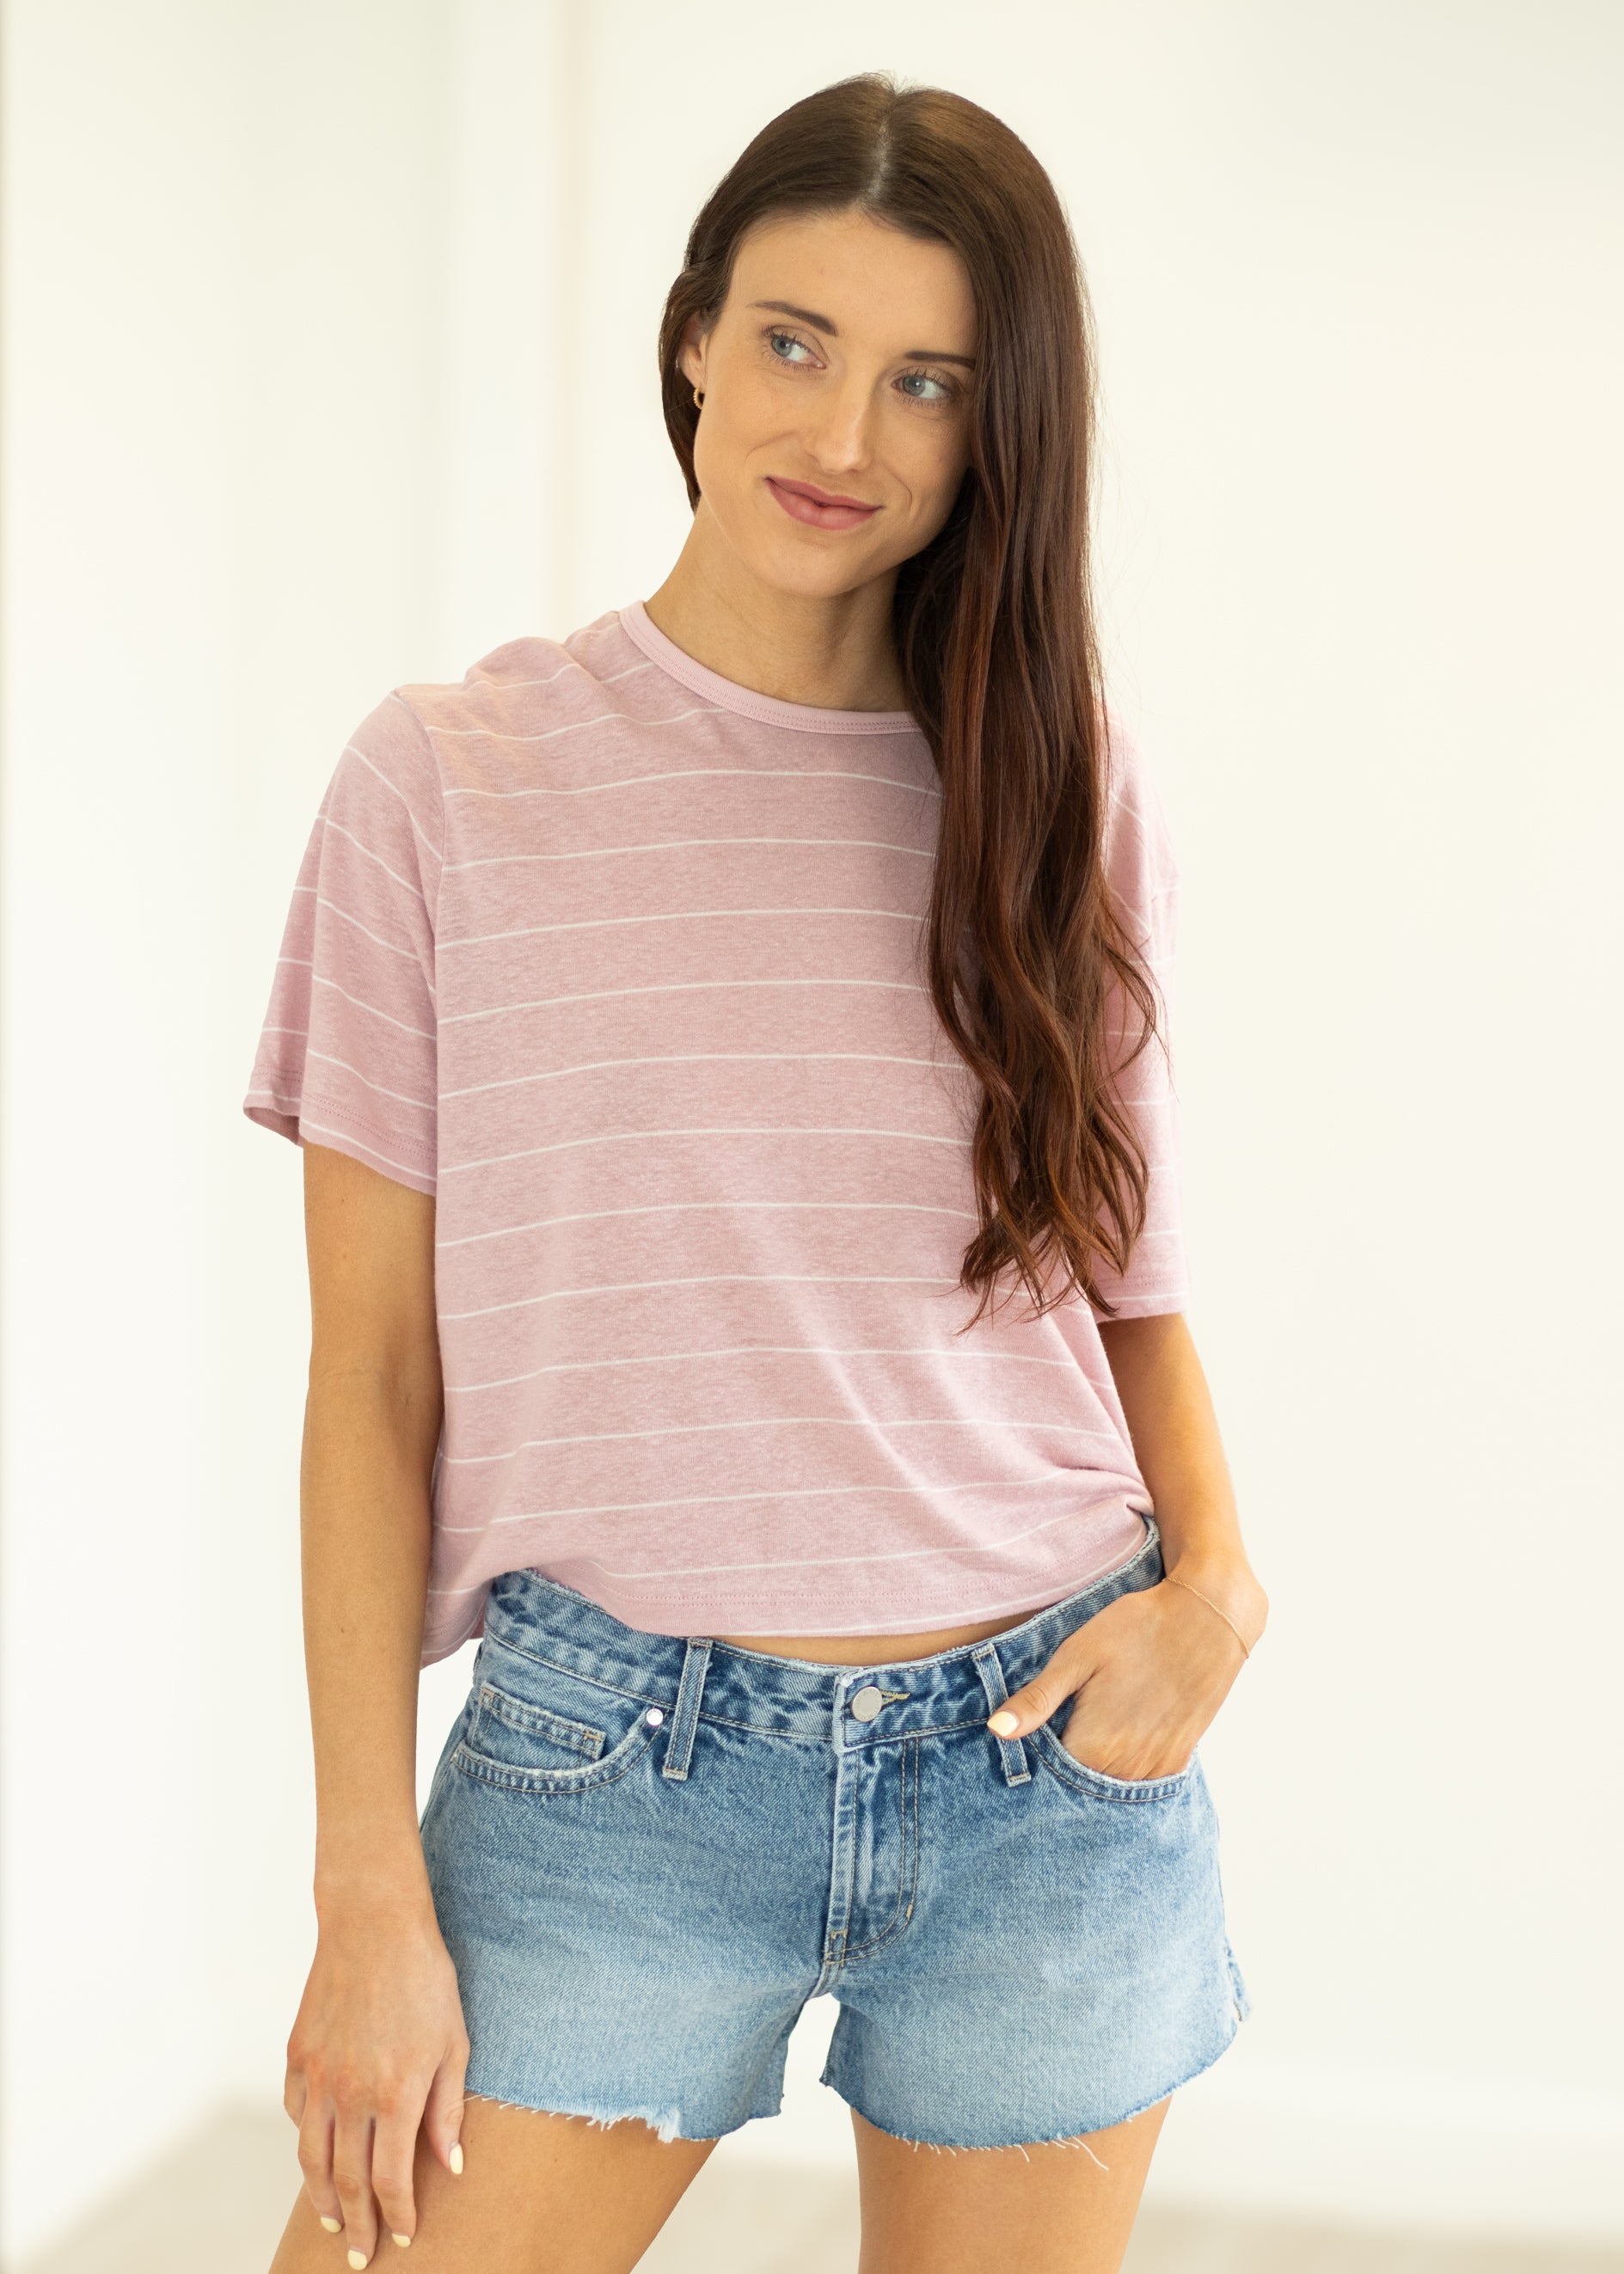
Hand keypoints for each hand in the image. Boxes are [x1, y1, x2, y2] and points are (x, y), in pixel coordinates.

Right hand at [284, 1891, 467, 2264]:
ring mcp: (318, 2077)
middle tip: (358, 2255)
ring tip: (332, 2220)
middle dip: (355, 2225)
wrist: (373, 1924)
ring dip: (321, 2197)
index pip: (390, 2180)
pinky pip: (296, 2114)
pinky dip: (305, 2141)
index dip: (396, 2215)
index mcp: (394, 2094)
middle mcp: (350, 2095)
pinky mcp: (297, 2056)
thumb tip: (450, 2164)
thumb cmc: (424, 1977)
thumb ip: (448, 2109)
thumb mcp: (455, 2042)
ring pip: (310, 2158)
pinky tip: (316, 2152)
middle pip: (346, 2181)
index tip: (402, 2236)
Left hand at [986, 1566, 1263, 1781]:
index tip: (1026, 1744)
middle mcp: (1126, 1769)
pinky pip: (1140, 1781)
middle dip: (1061, 1773)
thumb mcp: (1077, 1656)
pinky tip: (1114, 1740)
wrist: (1207, 1618)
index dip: (1032, 1763)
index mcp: (1094, 1746)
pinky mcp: (1178, 1760)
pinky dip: (1122, 1769)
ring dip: (1093, 1772)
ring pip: (1109, 1789)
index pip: (1047, 1779)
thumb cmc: (1136, 1629)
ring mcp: (1156, 1768)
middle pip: (1079, 1789)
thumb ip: (1037, 1700)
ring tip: (1087, 1732)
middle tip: (1059, 1730)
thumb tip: (995, 1731)